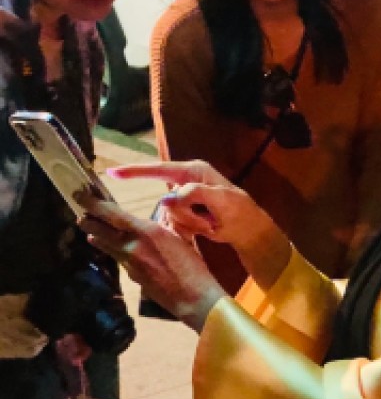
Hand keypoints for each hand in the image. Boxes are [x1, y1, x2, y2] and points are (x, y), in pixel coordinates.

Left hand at [79, 196, 224, 332]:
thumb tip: (160, 213)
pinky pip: (118, 258)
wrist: (191, 297)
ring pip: (106, 246)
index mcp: (146, 231)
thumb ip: (165, 223)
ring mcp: (129, 263)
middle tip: (79, 214)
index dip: (94, 204)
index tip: (80, 196)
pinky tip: (113, 248)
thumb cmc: (193, 264)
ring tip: (89, 230)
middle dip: (88, 221)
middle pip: (101, 231)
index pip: (112, 215)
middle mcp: (131, 246)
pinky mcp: (131, 276)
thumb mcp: (181, 235)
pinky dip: (112, 249)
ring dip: (96, 236)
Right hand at [108, 160, 291, 289]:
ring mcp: (185, 198)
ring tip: (212, 223)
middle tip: (208, 221)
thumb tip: (167, 197)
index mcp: (194, 171)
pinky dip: (189, 228)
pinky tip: (207, 227)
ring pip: (169, 214)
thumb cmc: (239, 210)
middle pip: (167, 200)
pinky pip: (174, 223)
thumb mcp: (222, 200)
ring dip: (190, 223)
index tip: (112, 172)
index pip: (159, 169)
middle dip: (186, 215)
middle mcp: (186, 181)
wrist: (248, 229)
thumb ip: (195, 194)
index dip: (136, 172)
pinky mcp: (184, 212)